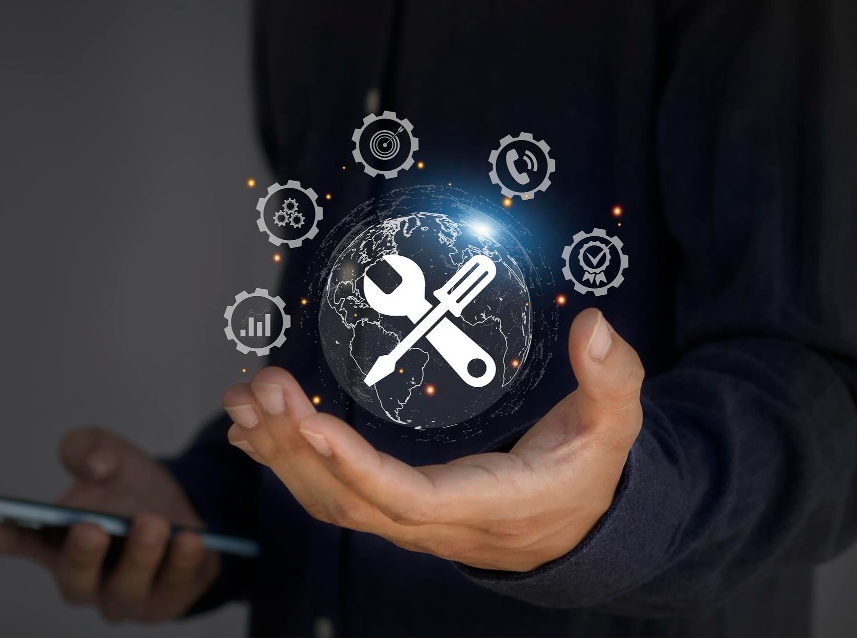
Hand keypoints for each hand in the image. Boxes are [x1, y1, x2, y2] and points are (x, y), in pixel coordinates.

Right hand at [0, 429, 218, 622]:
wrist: (185, 506)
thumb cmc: (130, 487)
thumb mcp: (109, 453)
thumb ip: (89, 448)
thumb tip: (96, 466)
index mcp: (57, 543)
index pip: (19, 543)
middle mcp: (86, 578)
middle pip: (74, 580)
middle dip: (82, 556)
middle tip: (92, 528)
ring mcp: (126, 596)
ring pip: (127, 589)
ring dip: (141, 557)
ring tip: (153, 523)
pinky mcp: (169, 601)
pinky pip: (174, 590)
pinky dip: (183, 564)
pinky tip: (191, 540)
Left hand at [223, 308, 641, 571]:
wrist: (576, 530)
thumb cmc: (588, 473)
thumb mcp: (614, 426)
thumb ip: (612, 378)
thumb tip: (596, 326)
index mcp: (485, 504)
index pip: (407, 497)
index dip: (354, 466)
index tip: (307, 424)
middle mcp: (434, 525)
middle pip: (348, 500)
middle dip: (294, 447)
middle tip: (257, 389)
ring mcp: (408, 523)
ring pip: (329, 501)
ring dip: (279, 453)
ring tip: (242, 400)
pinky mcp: (394, 510)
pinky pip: (331, 495)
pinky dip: (287, 463)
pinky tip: (254, 431)